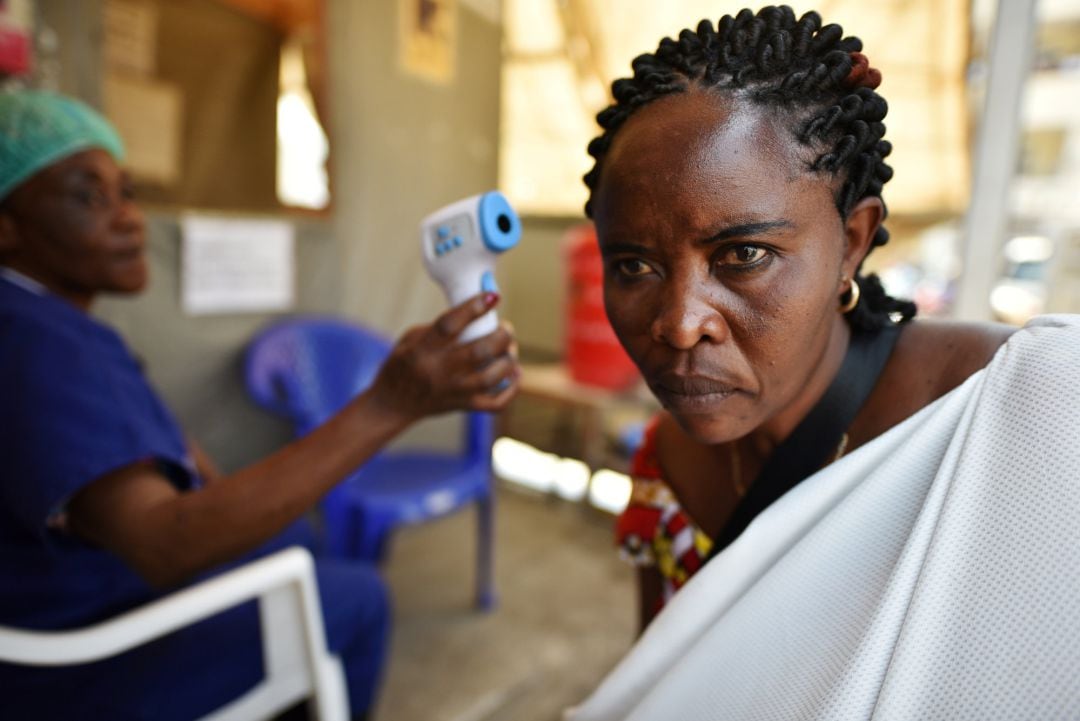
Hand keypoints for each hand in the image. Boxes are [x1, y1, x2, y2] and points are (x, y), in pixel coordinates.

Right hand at [367, 292, 519, 421]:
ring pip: (491, 377)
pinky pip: (495, 403)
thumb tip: (477, 312)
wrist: (392, 404)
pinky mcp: (462, 407)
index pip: (450, 325)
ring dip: (508, 360)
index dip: (473, 308)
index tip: (493, 296)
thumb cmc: (402, 365)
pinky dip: (511, 390)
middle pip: (479, 352)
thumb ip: (441, 327)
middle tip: (505, 327)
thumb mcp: (411, 339)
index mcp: (422, 350)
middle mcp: (439, 372)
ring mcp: (453, 392)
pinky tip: (515, 374)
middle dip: (501, 336)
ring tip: (509, 349)